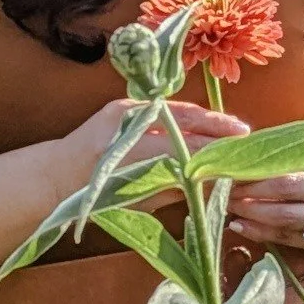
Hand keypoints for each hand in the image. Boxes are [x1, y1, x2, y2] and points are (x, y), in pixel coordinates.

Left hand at [61, 99, 248, 213]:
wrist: (58, 173)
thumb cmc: (95, 197)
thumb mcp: (136, 199)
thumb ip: (172, 187)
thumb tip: (211, 182)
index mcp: (127, 155)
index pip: (181, 150)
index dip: (212, 154)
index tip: (236, 161)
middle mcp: (126, 126)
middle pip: (184, 125)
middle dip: (217, 131)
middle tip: (245, 137)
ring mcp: (124, 111)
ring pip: (176, 111)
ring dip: (207, 119)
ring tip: (234, 128)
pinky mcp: (122, 105)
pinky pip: (163, 109)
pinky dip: (187, 116)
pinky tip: (207, 122)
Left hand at [225, 163, 303, 257]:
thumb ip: (298, 155)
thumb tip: (253, 148)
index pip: (290, 184)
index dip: (258, 183)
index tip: (232, 174)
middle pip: (285, 211)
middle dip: (250, 203)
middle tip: (222, 193)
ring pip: (285, 231)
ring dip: (252, 221)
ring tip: (227, 209)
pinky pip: (290, 242)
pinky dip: (263, 234)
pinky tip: (242, 225)